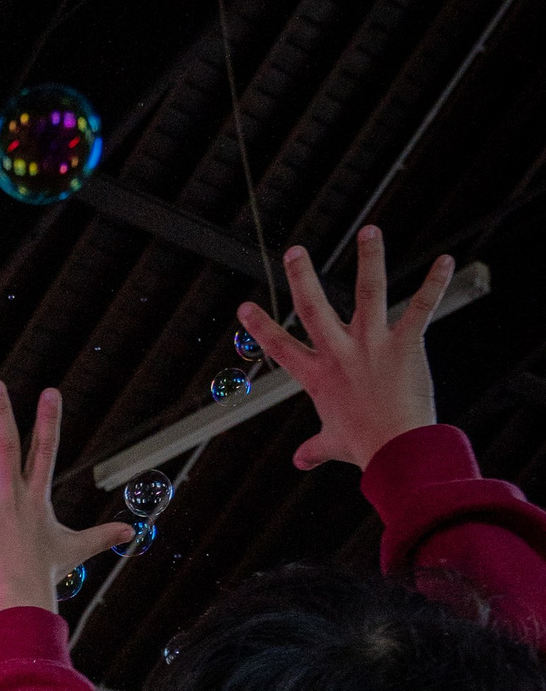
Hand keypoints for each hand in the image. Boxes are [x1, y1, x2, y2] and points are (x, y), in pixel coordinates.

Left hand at [0, 382, 131, 616]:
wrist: (24, 598)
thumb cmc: (46, 574)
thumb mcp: (76, 549)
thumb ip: (102, 536)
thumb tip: (131, 533)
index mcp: (34, 496)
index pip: (45, 450)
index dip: (48, 420)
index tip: (50, 391)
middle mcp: (11, 494)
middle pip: (6, 445)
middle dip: (1, 413)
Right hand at [234, 228, 451, 471]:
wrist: (397, 451)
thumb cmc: (365, 448)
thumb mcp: (333, 443)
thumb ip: (315, 448)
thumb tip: (300, 460)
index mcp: (319, 376)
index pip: (282, 349)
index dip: (260, 328)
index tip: (244, 307)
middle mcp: (340, 354)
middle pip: (314, 308)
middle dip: (301, 277)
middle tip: (294, 251)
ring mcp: (372, 345)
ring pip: (368, 292)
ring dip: (370, 258)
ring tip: (370, 230)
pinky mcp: (404, 344)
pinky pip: (421, 307)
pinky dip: (435, 283)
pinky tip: (446, 259)